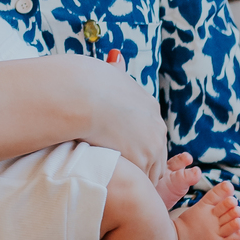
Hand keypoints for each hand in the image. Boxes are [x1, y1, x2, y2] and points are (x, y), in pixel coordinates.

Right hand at [59, 58, 168, 183]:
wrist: (83, 95)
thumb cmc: (87, 82)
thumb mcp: (109, 72)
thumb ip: (115, 71)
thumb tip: (116, 54)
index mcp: (150, 106)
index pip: (150, 132)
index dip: (135, 142)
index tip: (120, 147)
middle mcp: (157, 126)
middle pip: (156, 154)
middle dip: (141, 163)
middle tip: (122, 171)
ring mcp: (152, 145)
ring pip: (150, 170)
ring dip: (136, 177)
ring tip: (119, 183)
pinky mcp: (141, 161)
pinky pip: (139, 181)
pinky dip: (128, 185)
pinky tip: (115, 185)